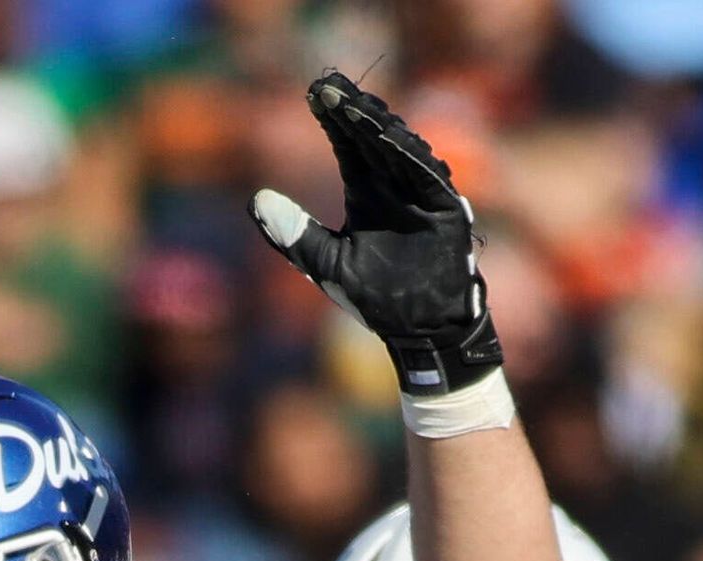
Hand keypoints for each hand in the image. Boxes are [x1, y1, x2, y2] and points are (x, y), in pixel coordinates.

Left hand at [249, 72, 501, 398]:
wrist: (421, 332)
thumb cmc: (378, 299)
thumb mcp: (326, 265)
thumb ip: (294, 235)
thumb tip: (257, 200)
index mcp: (368, 191)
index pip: (348, 145)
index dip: (332, 118)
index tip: (311, 92)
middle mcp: (395, 185)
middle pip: (372, 137)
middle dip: (352, 110)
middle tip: (328, 84)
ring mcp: (421, 194)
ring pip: (399, 149)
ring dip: (377, 126)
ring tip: (353, 105)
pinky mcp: (445, 209)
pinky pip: (427, 175)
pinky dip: (409, 156)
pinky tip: (387, 137)